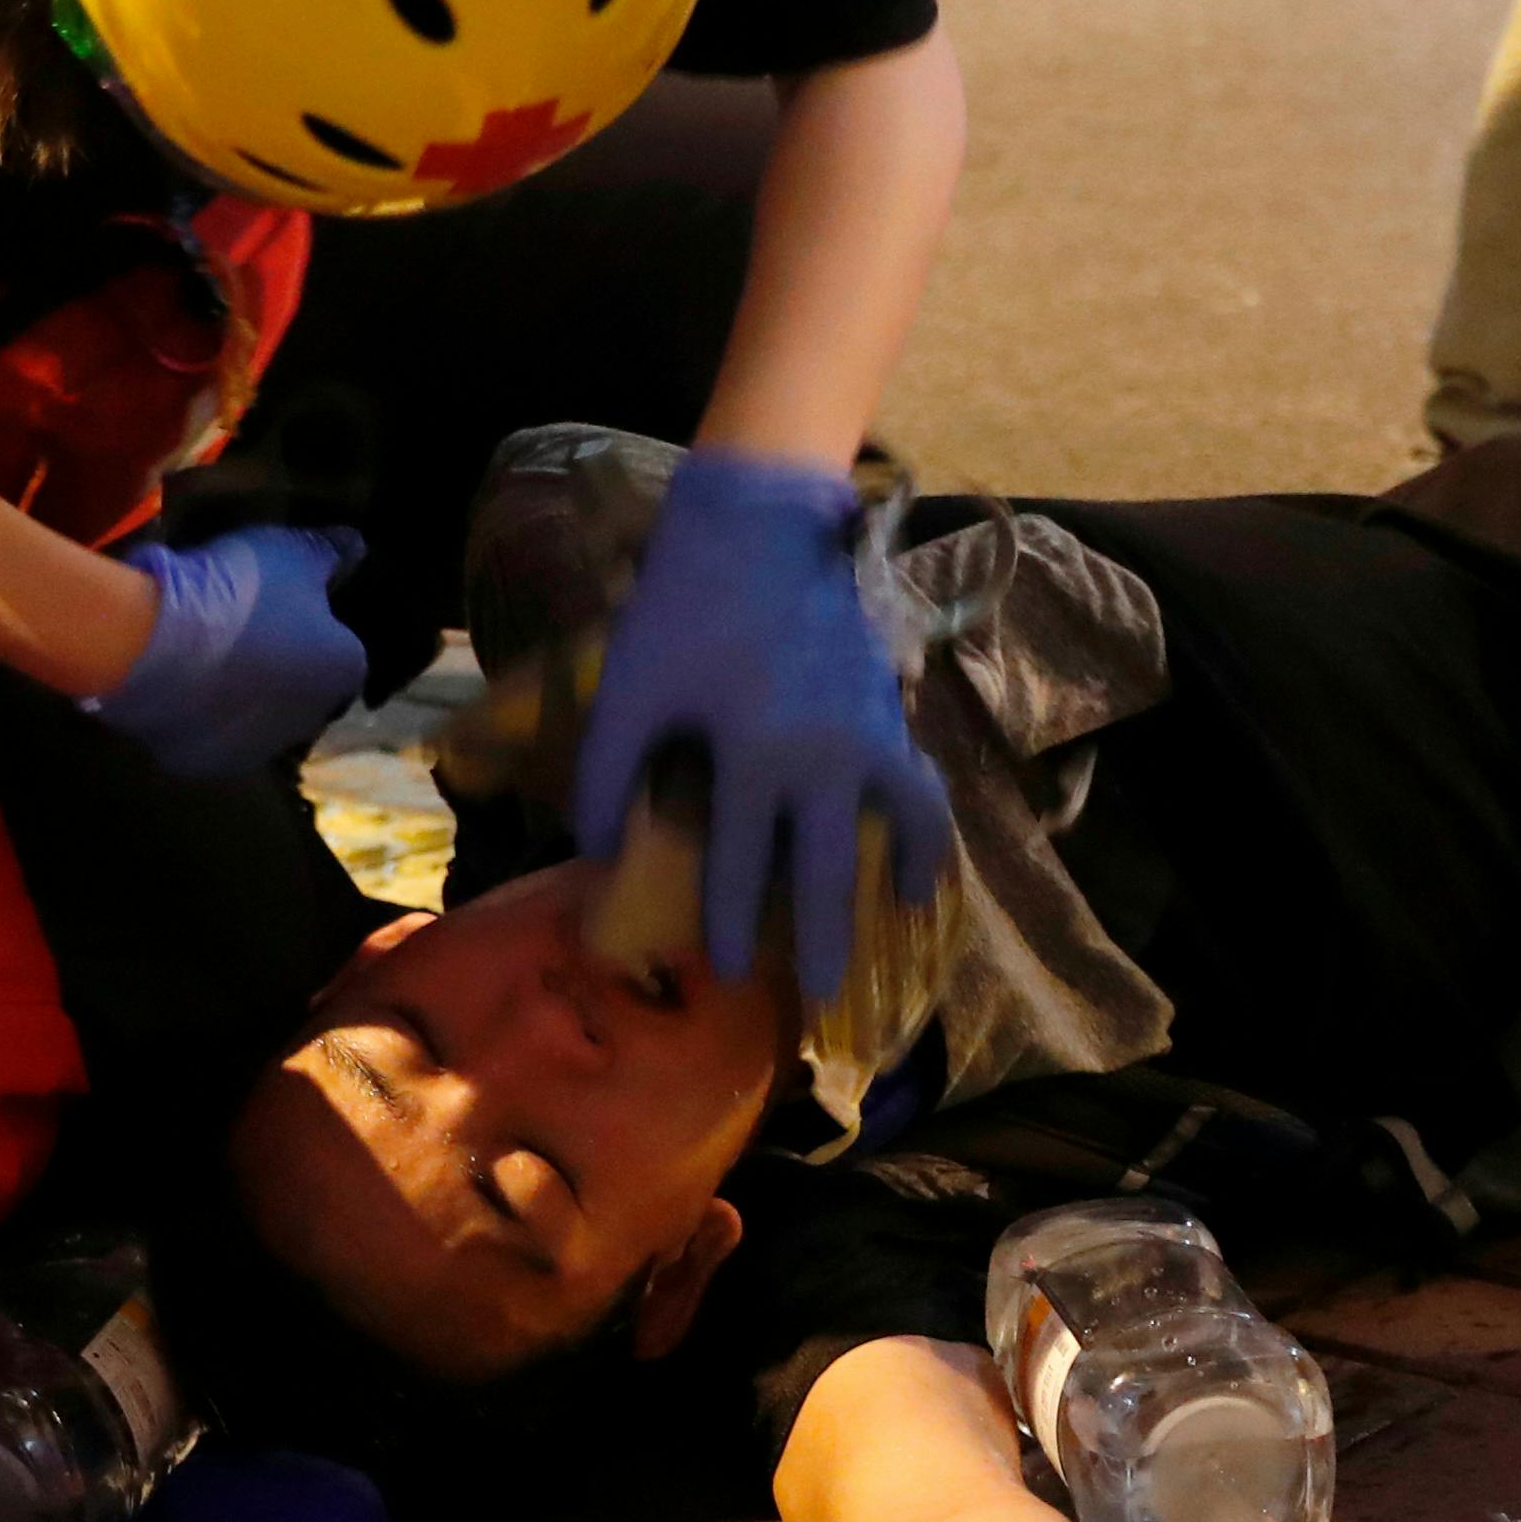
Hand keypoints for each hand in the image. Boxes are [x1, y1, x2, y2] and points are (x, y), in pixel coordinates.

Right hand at [84, 523, 366, 777]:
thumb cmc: (239, 593)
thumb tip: (357, 548)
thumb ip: (330, 553)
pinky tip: (174, 688)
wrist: (154, 643)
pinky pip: (207, 738)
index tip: (281, 607)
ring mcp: (258, 750)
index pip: (343, 650)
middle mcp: (312, 720)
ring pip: (256, 720)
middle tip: (239, 630)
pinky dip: (196, 719)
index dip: (313, 627)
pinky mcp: (205, 766)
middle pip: (302, 690)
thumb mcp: (291, 553)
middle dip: (280, 668)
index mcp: (345, 671)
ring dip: (240, 698)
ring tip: (201, 658)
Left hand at [564, 436, 950, 1001]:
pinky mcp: (889, 710)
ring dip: (889, 882)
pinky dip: (923, 829)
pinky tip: (915, 864)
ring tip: (891, 920)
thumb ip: (611, 771)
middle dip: (819, 941)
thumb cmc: (684, 604)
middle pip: (827, 871)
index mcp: (755, 755)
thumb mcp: (630, 686)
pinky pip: (918, 786)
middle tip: (815, 997)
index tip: (726, 972)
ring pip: (894, 828)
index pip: (743, 866)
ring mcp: (868, 735)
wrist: (761, 523)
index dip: (731, 924)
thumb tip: (597, 851)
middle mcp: (824, 758)